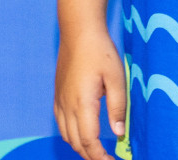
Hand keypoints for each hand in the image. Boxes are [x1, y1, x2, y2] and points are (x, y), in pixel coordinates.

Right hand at [54, 25, 126, 159]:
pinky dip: (71, 135)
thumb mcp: (117, 78)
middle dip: (91, 156)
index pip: (89, 141)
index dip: (100, 157)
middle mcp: (67, 105)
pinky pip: (61, 123)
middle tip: (109, 159)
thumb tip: (119, 134)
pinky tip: (83, 133)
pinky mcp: (58, 94)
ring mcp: (60, 100)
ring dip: (81, 147)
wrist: (78, 31)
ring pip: (66, 135)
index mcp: (83, 103)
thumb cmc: (100, 52)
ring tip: (98, 150)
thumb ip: (118, 108)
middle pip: (76, 143)